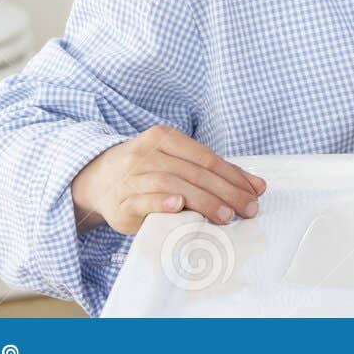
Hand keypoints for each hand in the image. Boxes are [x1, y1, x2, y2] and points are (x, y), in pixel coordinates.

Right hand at [69, 124, 265, 236]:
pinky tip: (179, 207)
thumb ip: (211, 172)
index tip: (255, 192)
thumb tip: (256, 187)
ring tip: (225, 215)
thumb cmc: (147, 172)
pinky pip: (143, 199)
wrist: (97, 180)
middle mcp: (147, 152)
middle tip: (248, 209)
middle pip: (194, 171)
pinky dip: (162, 202)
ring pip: (172, 183)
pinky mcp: (120, 201)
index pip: (206, 157)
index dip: (233, 175)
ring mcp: (131, 176)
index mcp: (165, 137)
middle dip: (226, 191)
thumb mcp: (176, 163)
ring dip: (202, 200)